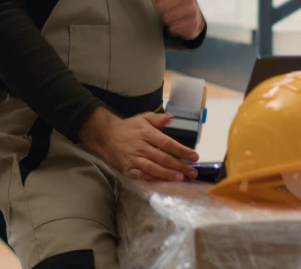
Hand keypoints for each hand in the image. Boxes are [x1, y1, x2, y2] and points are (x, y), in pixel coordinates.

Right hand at [78, 106, 199, 181]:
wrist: (106, 136)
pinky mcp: (127, 169)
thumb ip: (158, 119)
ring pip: (152, 168)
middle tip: (193, 172)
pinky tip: (163, 183)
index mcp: (147, 134)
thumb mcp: (143, 118)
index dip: (181, 150)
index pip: (167, 143)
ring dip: (167, 174)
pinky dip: (152, 180)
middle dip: (179, 166)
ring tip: (180, 179)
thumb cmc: (129, 127)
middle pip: (162, 158)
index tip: (194, 156)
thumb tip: (172, 117)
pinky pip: (141, 176)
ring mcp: (134, 159)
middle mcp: (141, 147)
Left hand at [153, 0, 204, 40]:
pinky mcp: (194, 22)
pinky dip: (173, 27)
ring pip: (168, 16)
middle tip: (163, 9)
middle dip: (160, 8)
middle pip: (161, 5)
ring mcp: (193, 8)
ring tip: (169, 16)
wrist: (193, 17)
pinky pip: (176, 27)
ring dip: (166, 18)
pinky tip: (175, 24)